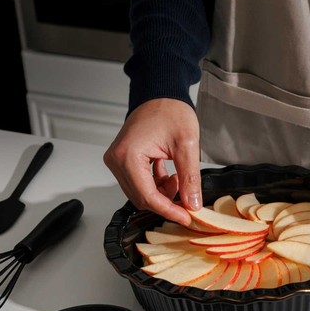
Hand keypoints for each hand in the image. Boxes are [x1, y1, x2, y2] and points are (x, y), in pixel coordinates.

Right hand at [103, 98, 201, 225]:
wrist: (160, 92)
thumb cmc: (170, 110)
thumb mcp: (186, 144)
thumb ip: (189, 178)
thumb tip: (192, 204)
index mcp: (128, 156)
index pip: (147, 196)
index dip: (168, 210)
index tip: (186, 217)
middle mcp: (116, 160)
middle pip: (141, 197)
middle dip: (166, 202)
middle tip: (188, 202)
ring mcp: (117, 160)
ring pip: (140, 192)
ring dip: (161, 193)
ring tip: (179, 180)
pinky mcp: (122, 160)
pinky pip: (138, 182)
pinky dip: (155, 185)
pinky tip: (170, 175)